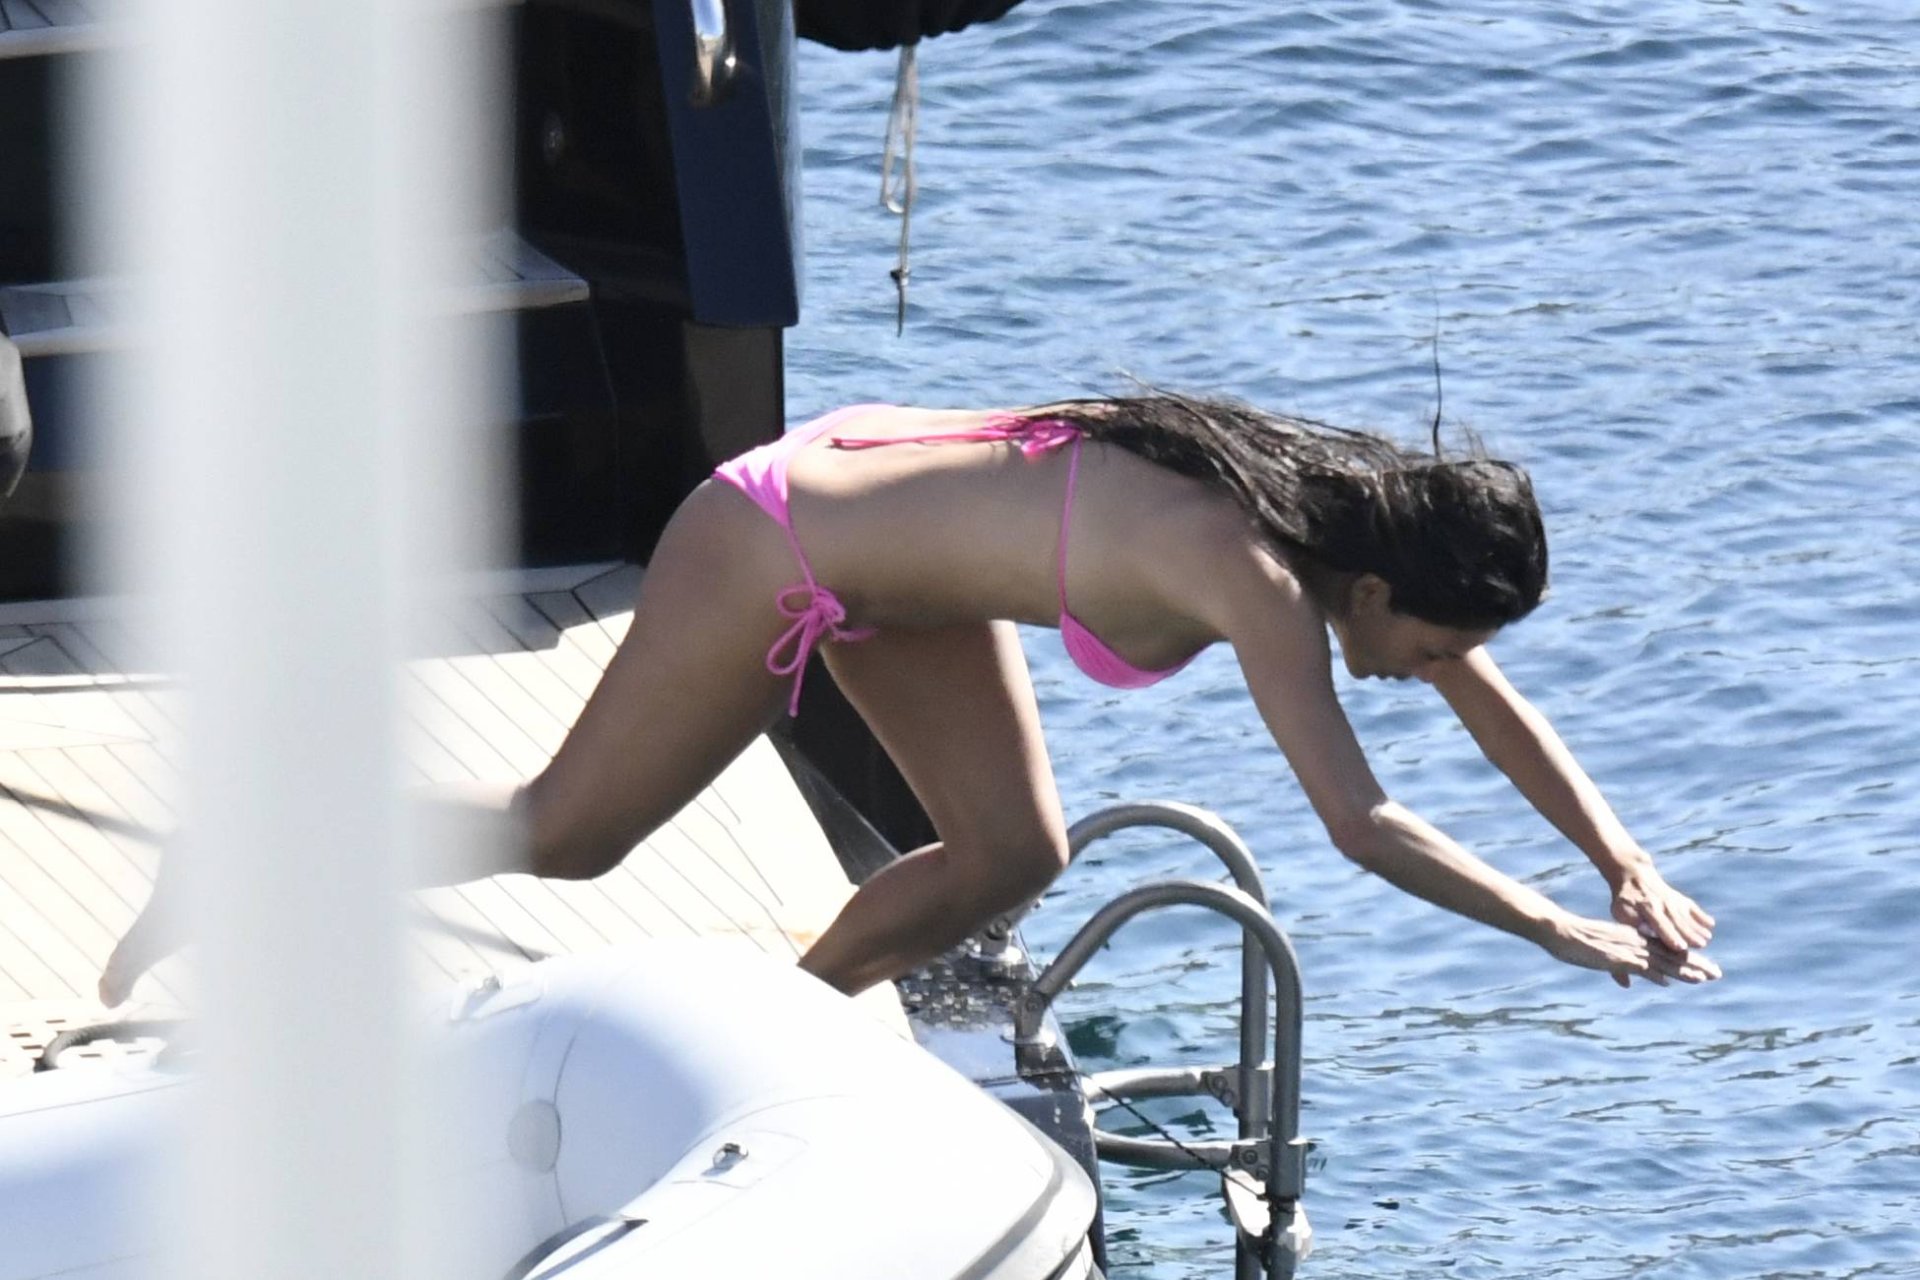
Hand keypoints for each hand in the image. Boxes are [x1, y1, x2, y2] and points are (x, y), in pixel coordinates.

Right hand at [1543, 912, 1721, 987]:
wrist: (1561, 929)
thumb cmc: (1578, 941)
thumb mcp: (1603, 954)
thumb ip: (1621, 966)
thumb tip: (1632, 981)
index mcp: (1635, 940)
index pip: (1667, 951)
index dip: (1688, 960)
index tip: (1705, 968)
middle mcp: (1636, 943)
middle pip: (1672, 956)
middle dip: (1696, 965)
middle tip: (1717, 974)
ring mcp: (1628, 950)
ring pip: (1662, 961)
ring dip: (1684, 970)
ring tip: (1704, 978)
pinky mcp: (1617, 957)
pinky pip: (1640, 966)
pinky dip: (1655, 974)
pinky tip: (1668, 982)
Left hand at [1611, 861, 1714, 951]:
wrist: (1634, 875)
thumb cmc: (1625, 900)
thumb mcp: (1620, 911)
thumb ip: (1632, 922)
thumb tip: (1644, 932)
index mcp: (1647, 909)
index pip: (1661, 925)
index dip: (1670, 936)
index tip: (1680, 946)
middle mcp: (1663, 905)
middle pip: (1678, 922)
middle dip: (1689, 934)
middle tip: (1701, 945)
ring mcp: (1673, 901)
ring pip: (1687, 916)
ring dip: (1698, 927)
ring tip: (1706, 938)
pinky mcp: (1680, 899)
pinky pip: (1692, 907)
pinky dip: (1701, 915)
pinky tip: (1710, 924)